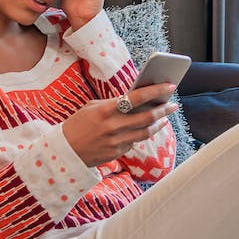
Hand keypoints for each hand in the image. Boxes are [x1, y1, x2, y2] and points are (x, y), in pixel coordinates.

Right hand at [63, 83, 177, 166]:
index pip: (137, 97)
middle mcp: (114, 126)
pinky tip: (144, 129)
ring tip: (164, 118)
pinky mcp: (117, 153)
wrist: (64, 151)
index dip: (156, 91)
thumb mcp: (92, 107)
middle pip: (147, 117)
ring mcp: (117, 141)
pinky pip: (134, 142)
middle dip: (163, 109)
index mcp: (107, 110)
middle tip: (173, 104)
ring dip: (158, 124)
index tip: (169, 85)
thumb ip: (113, 103)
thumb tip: (135, 99)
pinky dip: (140, 134)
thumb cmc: (78, 124)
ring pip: (146, 132)